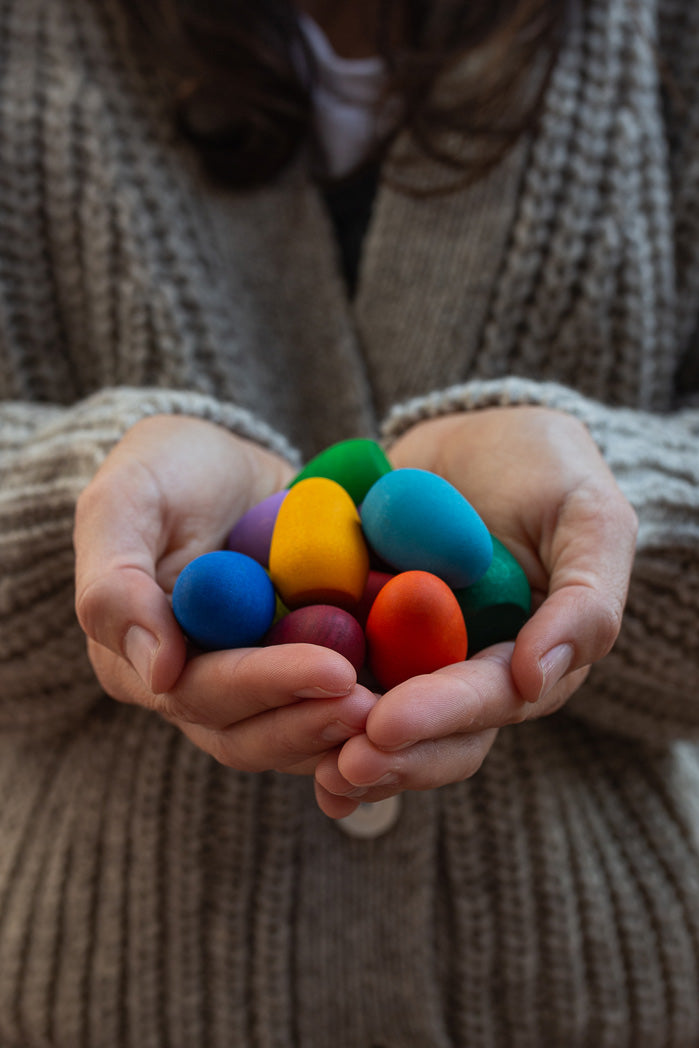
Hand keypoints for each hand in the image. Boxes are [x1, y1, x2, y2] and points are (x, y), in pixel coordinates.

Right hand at [74, 415, 375, 772]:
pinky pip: (330, 702)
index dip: (269, 686)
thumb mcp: (125, 501)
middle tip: (380, 706)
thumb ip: (117, 583)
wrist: (222, 463)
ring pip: (294, 734)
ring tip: (407, 710)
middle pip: (251, 732)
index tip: (334, 670)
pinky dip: (370, 701)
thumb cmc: (166, 470)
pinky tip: (419, 692)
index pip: (203, 693)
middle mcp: (193, 685)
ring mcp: (250, 682)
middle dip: (315, 722)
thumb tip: (158, 672)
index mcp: (140, 659)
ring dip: (346, 729)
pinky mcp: (297, 669)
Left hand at [314, 406, 637, 816]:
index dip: (441, 718)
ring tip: (309, 768)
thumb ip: (585, 598)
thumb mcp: (589, 518)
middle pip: (432, 734)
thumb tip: (536, 680)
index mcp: (525, 658)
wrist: (476, 432)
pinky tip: (267, 721)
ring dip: (342, 748)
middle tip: (339, 765)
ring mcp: (409, 655)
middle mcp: (465, 670)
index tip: (386, 724)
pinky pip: (329, 669)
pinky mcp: (359, 628)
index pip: (489, 701)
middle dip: (389, 755)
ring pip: (378, 719)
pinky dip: (303, 700)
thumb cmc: (548, 468)